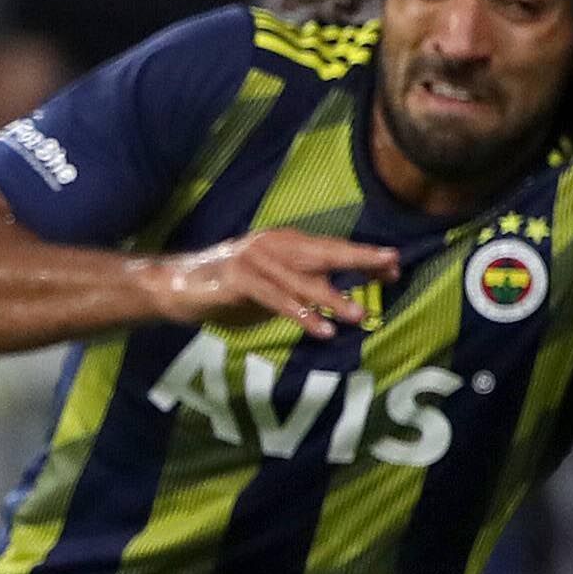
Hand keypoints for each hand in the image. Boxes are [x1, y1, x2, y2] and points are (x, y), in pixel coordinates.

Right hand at [144, 228, 400, 337]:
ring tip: (359, 315)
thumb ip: (303, 289)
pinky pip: (275, 300)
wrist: (177, 286)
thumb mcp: (273, 287)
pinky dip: (299, 315)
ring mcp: (254, 259)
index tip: (394, 267)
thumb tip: (343, 300)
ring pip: (301, 280)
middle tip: (391, 265)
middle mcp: (273, 245)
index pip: (332, 248)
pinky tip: (320, 330)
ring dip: (332, 298)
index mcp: (285, 243)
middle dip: (359, 259)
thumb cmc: (229, 290)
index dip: (363, 257)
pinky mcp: (238, 279)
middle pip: (324, 252)